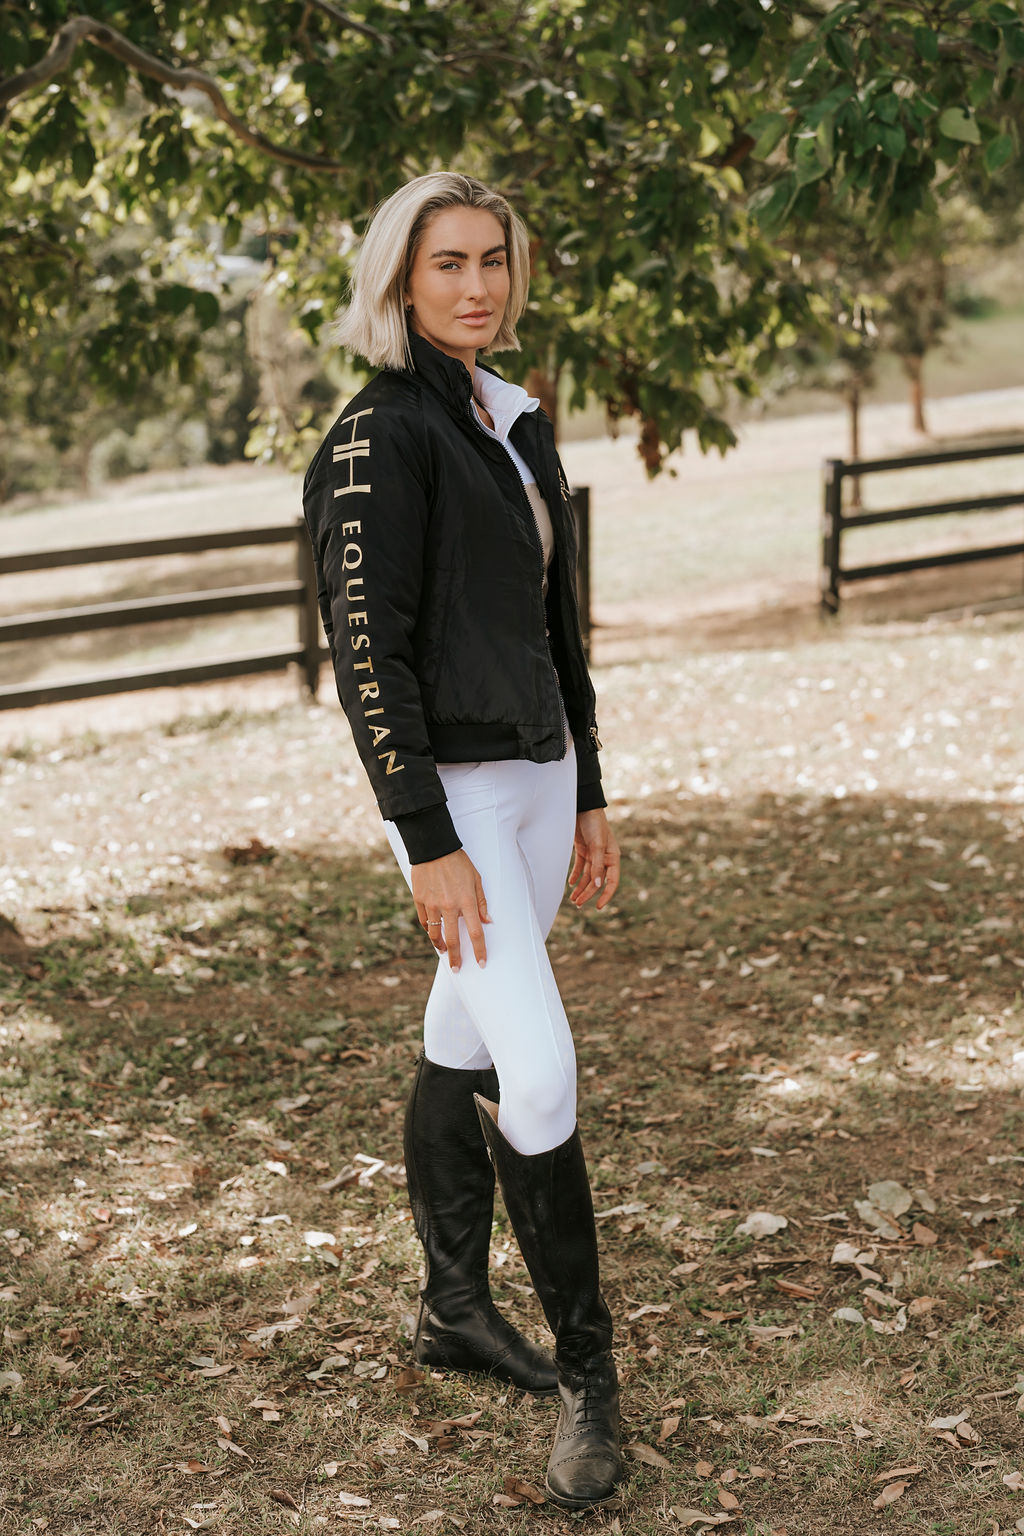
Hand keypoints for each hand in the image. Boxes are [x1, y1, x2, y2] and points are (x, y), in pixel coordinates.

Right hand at [411, 849, 490, 971]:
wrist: (433, 848)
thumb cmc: (458, 862)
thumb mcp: (476, 878)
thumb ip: (481, 901)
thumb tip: (487, 921)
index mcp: (467, 901)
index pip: (475, 933)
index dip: (479, 951)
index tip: (481, 963)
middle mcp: (449, 906)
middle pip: (453, 940)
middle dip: (456, 958)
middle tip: (457, 968)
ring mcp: (432, 904)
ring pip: (435, 934)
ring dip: (440, 946)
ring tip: (444, 951)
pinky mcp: (419, 900)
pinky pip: (425, 921)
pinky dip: (430, 929)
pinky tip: (433, 933)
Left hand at [568, 809, 619, 910]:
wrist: (584, 808)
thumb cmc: (594, 824)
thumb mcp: (597, 845)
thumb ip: (597, 865)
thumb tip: (599, 885)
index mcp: (612, 857)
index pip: (612, 881)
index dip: (606, 895)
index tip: (598, 907)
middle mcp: (604, 858)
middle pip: (597, 881)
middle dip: (588, 893)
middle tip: (578, 904)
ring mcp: (593, 854)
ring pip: (588, 876)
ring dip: (581, 887)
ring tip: (573, 899)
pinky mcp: (583, 850)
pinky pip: (581, 867)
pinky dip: (576, 875)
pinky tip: (571, 884)